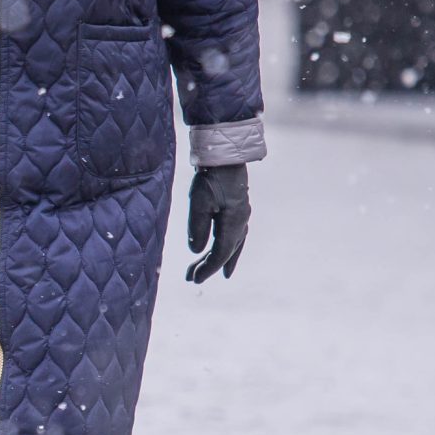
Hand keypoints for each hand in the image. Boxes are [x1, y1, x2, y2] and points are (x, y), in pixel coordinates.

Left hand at [185, 165, 249, 283]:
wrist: (225, 155)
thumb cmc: (211, 177)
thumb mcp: (199, 203)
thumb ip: (197, 228)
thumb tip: (195, 250)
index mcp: (233, 223)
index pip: (220, 253)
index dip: (207, 268)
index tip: (194, 279)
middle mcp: (241, 222)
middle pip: (226, 252)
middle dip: (210, 266)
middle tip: (193, 279)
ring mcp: (241, 215)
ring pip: (233, 244)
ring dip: (222, 259)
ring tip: (216, 273)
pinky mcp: (237, 209)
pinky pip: (235, 235)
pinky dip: (228, 247)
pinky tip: (224, 249)